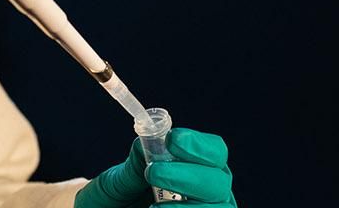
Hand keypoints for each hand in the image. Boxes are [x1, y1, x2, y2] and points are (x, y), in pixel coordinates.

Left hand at [73, 128, 235, 207]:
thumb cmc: (118, 196)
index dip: (199, 145)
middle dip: (189, 175)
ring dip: (188, 205)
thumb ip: (138, 160)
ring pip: (219, 207)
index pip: (215, 152)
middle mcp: (206, 191)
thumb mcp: (122, 176)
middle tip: (153, 173)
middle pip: (220, 182)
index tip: (173, 140)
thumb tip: (148, 137)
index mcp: (195, 166)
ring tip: (155, 205)